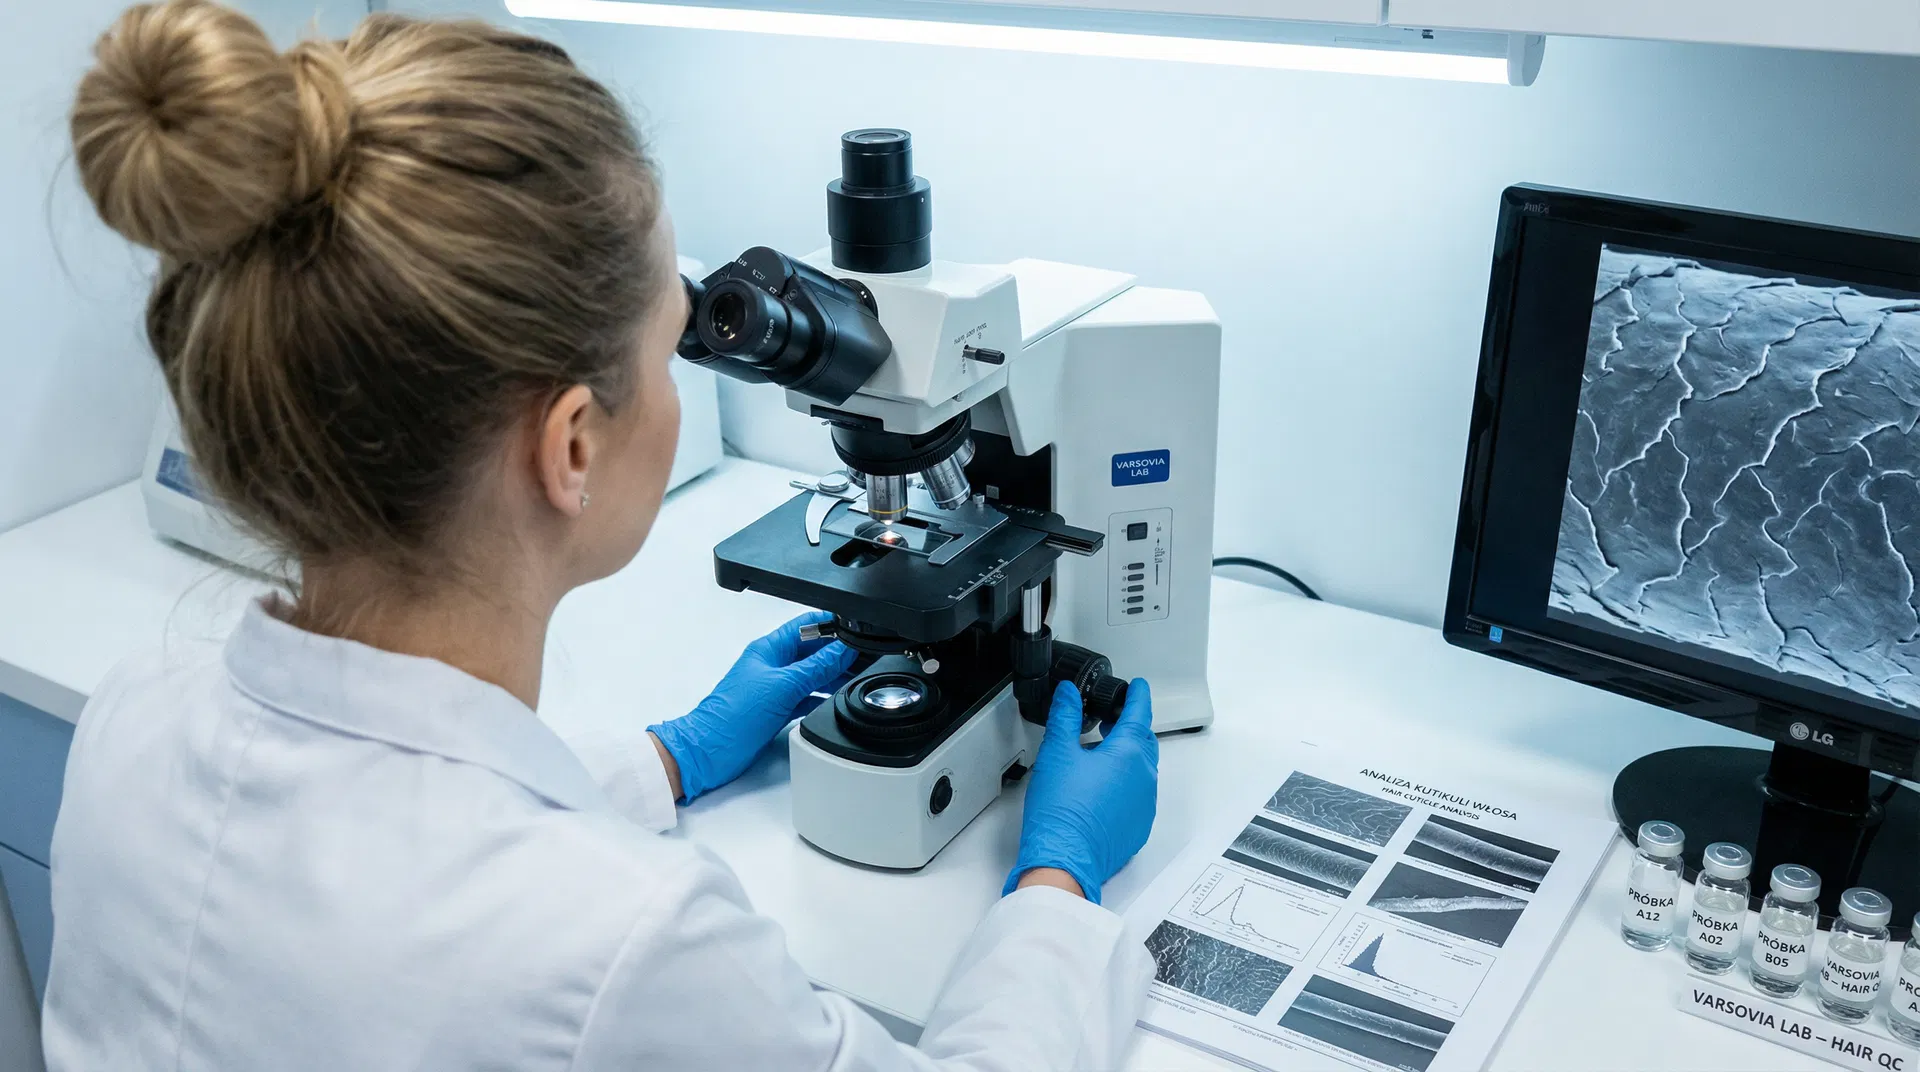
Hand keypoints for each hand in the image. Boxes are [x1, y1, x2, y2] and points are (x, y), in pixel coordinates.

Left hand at [648, 613, 854, 801]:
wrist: (709, 752)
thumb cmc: (731, 716)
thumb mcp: (782, 686)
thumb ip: (816, 668)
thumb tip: (843, 650)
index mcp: (769, 648)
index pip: (806, 625)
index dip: (833, 624)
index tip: (857, 631)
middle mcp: (771, 666)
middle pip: (812, 651)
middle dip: (838, 652)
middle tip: (864, 658)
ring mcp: (773, 689)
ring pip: (811, 675)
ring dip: (832, 676)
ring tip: (856, 678)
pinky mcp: (775, 711)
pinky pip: (805, 698)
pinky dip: (821, 698)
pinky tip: (835, 700)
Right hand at [1003, 679, 1158, 904]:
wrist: (1064, 860)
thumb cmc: (1061, 811)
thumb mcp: (1057, 753)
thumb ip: (1065, 716)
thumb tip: (1068, 693)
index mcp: (1128, 754)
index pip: (1140, 713)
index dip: (1138, 696)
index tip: (1138, 687)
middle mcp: (1144, 778)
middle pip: (1142, 741)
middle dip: (1130, 727)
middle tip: (1113, 720)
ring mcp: (1144, 805)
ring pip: (1141, 770)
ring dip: (1126, 758)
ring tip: (1100, 755)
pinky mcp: (1138, 827)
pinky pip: (1138, 797)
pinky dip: (1125, 786)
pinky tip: (1101, 790)